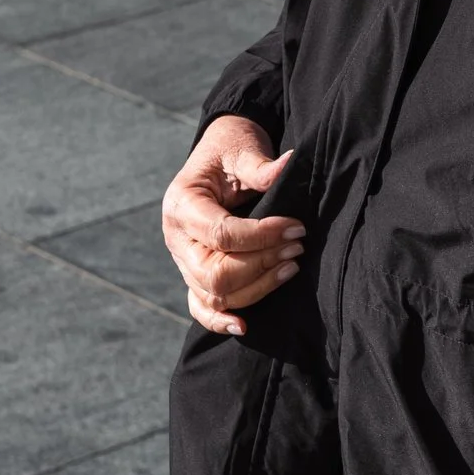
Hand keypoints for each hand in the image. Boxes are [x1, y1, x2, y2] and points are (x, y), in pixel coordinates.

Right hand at [162, 115, 304, 335]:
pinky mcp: (193, 273)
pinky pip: (200, 306)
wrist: (219, 157)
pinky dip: (219, 319)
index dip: (262, 236)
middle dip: (261, 263)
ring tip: (292, 264)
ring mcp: (183, 260)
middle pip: (214, 273)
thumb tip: (288, 165)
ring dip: (257, 285)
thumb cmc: (230, 149)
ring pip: (214, 293)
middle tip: (297, 246)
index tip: (296, 227)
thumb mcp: (243, 149)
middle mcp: (176, 238)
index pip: (221, 234)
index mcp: (181, 204)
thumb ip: (261, 165)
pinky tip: (243, 326)